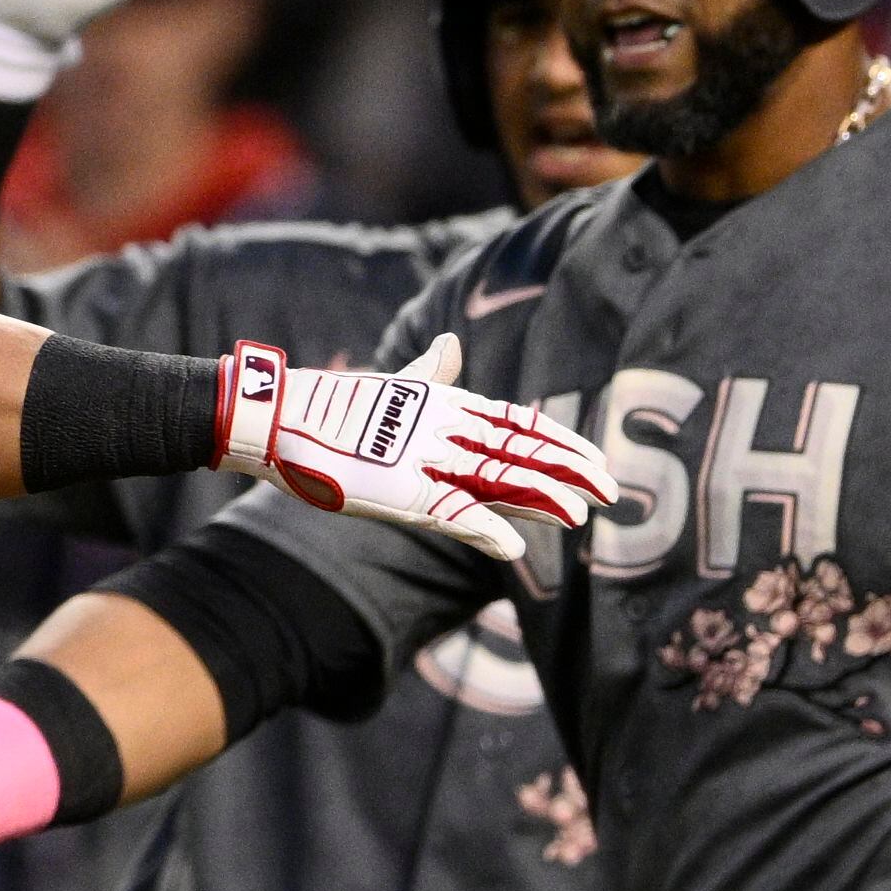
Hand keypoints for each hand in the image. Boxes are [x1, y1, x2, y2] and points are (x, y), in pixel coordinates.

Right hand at [219, 333, 618, 562]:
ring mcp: (424, 459)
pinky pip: (452, 514)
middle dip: (568, 470)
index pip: (518, 423)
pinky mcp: (400, 491)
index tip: (597, 461)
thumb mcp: (392, 389)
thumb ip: (431, 373)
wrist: (278, 420)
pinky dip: (484, 530)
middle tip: (613, 490)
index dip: (561, 442)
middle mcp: (444, 428)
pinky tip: (515, 548)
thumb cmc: (331, 407)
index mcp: (445, 404)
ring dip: (540, 497)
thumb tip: (452, 342)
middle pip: (520, 449)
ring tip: (580, 514)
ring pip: (497, 477)